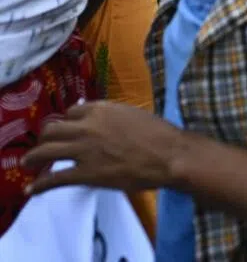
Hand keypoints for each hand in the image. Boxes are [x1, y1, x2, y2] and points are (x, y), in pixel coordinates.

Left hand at [24, 101, 181, 194]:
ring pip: (45, 150)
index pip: (71, 112)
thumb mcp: (132, 114)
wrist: (167, 154)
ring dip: (33, 158)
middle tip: (43, 145)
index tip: (65, 129)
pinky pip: (53, 178)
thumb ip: (112, 116)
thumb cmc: (157, 133)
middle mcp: (87, 126)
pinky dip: (39, 185)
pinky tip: (33, 188)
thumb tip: (101, 120)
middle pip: (52, 128)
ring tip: (28, 163)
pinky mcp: (85, 173)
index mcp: (102, 109)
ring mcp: (84, 150)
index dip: (66, 121)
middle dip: (45, 137)